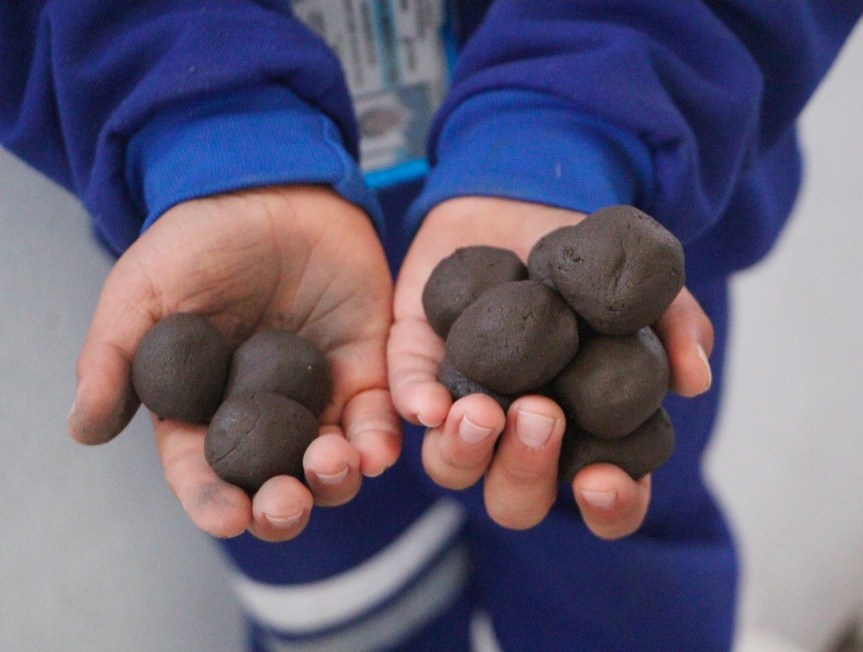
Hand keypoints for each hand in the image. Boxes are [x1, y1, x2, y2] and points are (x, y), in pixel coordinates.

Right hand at [68, 185, 399, 541]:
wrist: (270, 188)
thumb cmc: (199, 240)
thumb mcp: (142, 292)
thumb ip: (113, 357)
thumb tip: (83, 431)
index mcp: (203, 407)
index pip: (204, 469)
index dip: (212, 500)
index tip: (227, 517)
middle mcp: (261, 413)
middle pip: (274, 482)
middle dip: (282, 505)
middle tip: (285, 504)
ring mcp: (316, 394)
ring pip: (330, 462)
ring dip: (335, 479)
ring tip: (332, 465)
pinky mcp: (363, 368)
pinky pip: (377, 417)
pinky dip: (380, 440)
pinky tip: (378, 451)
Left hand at [388, 196, 712, 538]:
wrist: (516, 206)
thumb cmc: (585, 262)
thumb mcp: (638, 283)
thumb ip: (673, 323)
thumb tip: (693, 377)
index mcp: (583, 432)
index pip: (604, 496)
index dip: (609, 505)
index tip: (603, 481)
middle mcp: (519, 436)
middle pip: (517, 497)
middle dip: (527, 471)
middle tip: (544, 414)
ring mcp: (465, 407)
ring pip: (452, 467)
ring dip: (465, 452)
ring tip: (483, 410)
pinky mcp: (415, 370)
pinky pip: (406, 400)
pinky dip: (416, 405)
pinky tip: (428, 404)